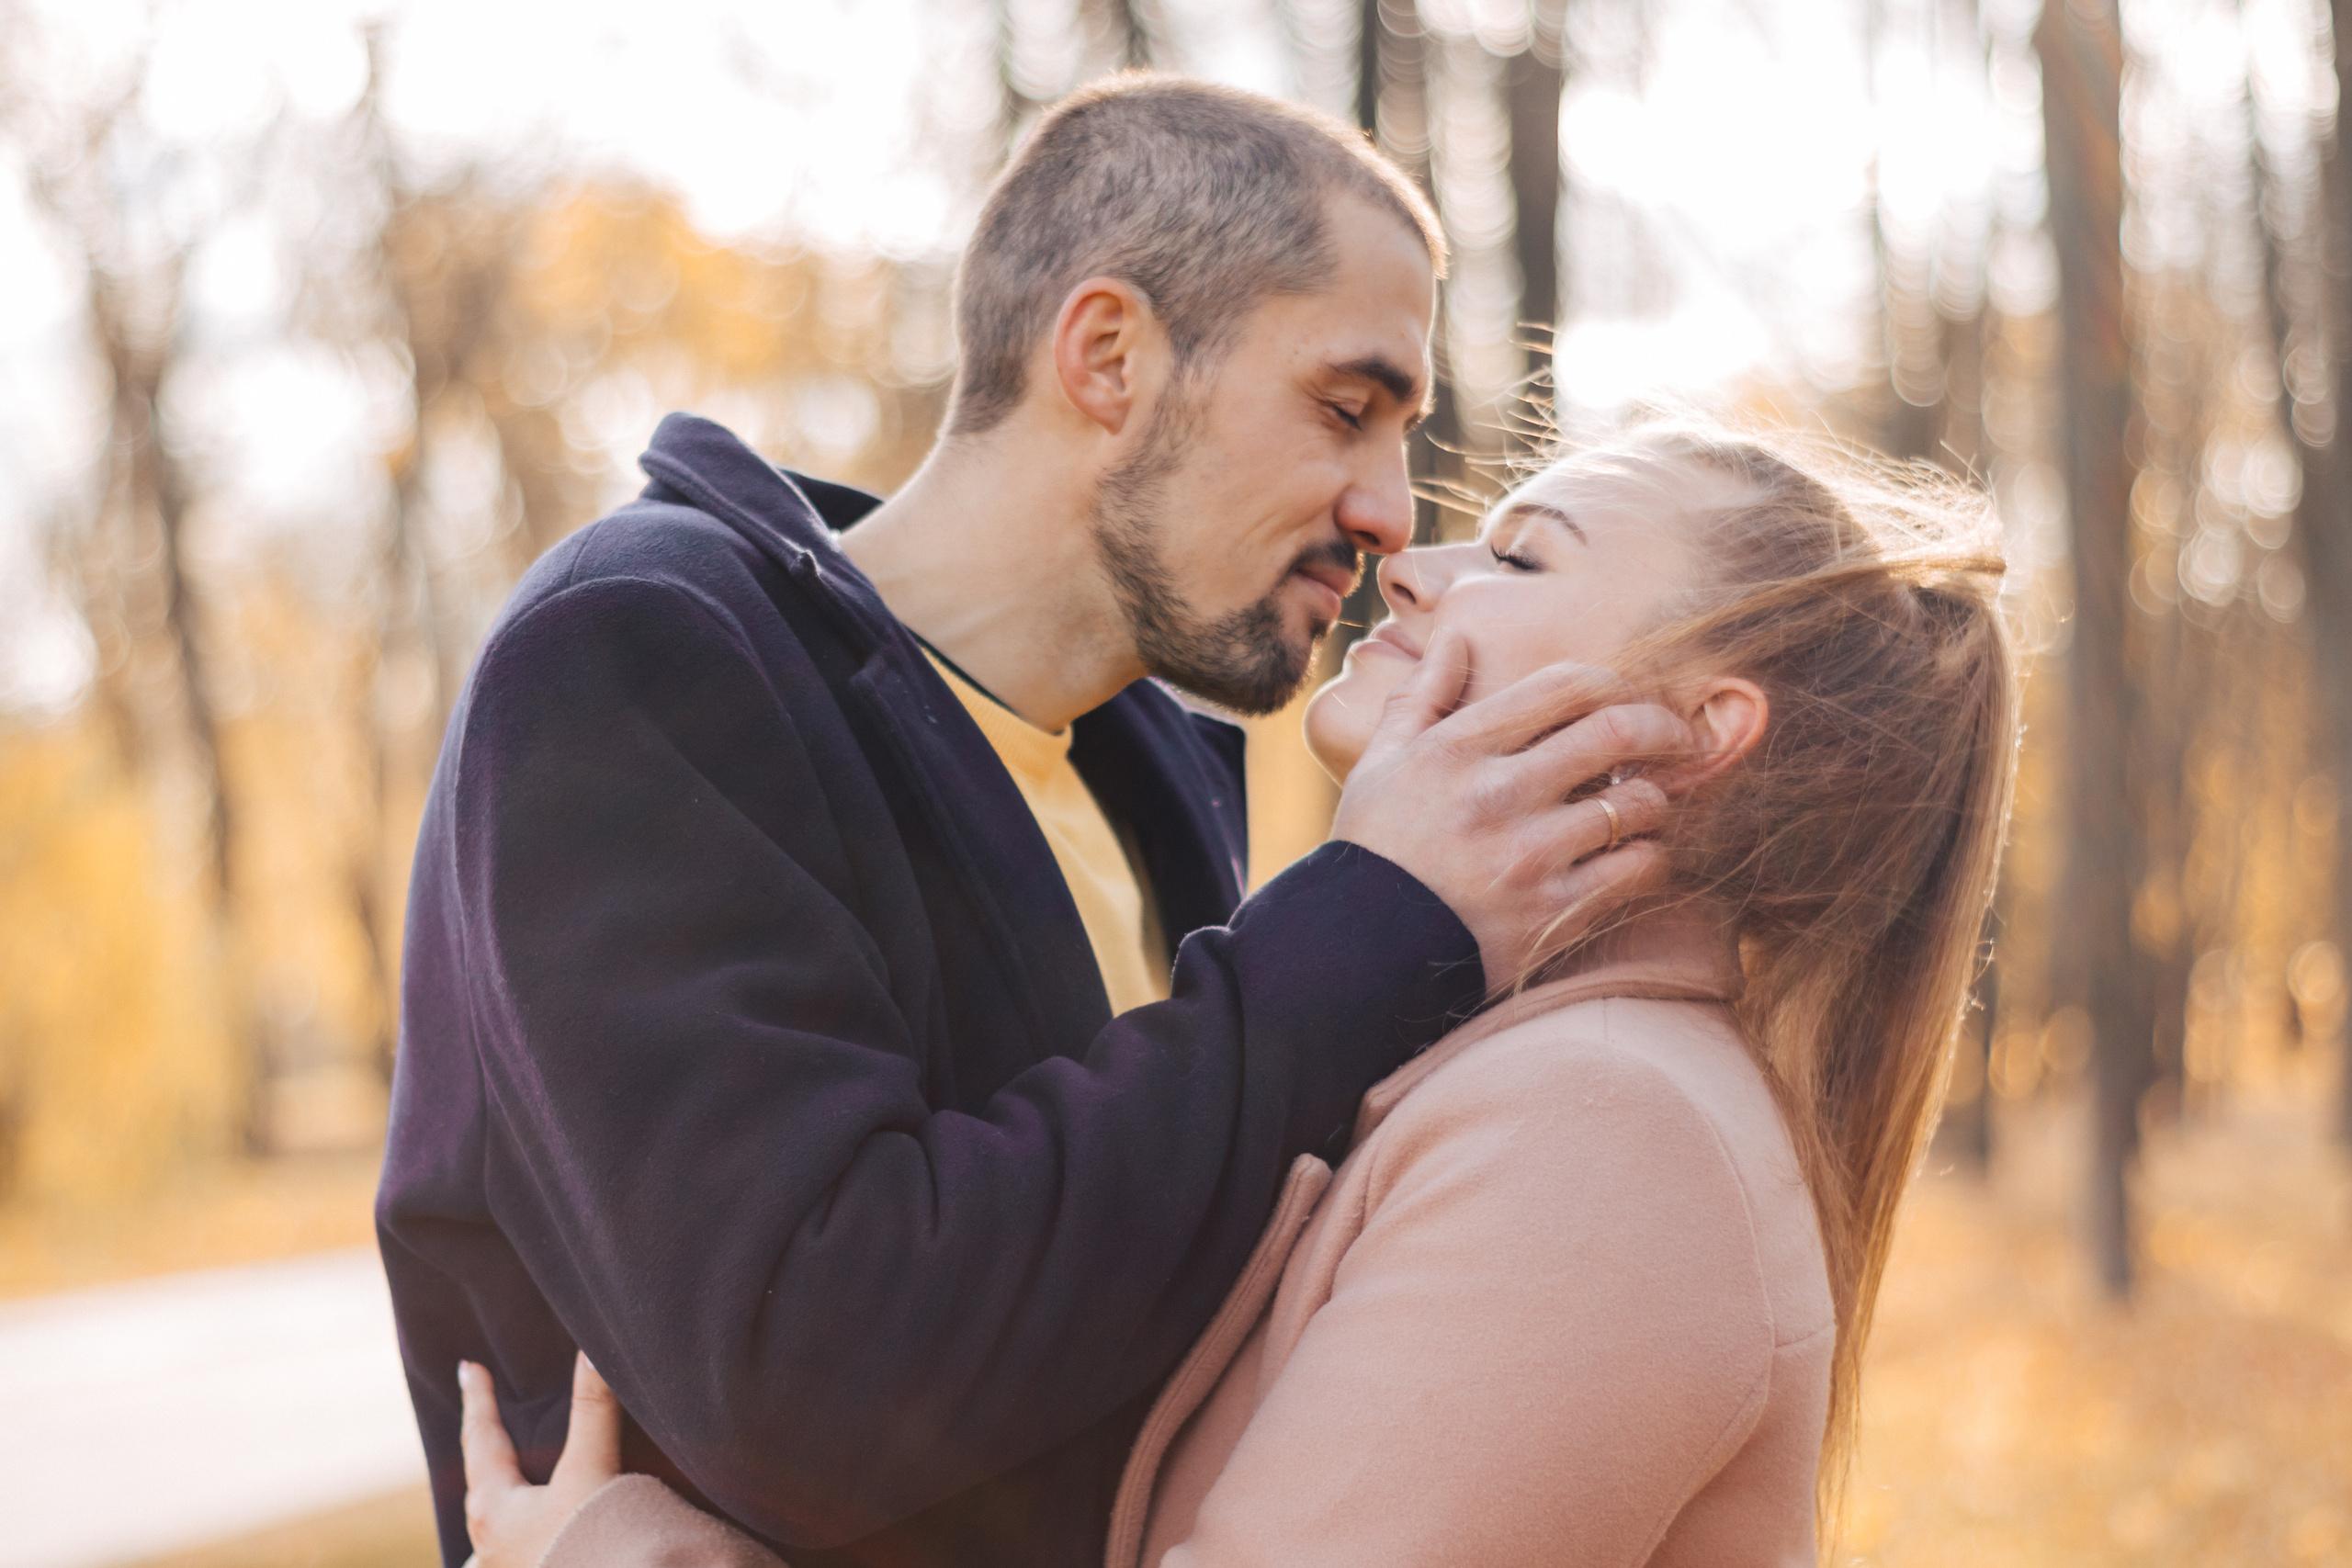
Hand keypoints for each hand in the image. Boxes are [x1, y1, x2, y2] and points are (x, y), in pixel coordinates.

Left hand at [460, 1352, 621, 1567]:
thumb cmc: (590, 1543)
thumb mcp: (594, 1471)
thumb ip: (594, 1408)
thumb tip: (593, 1347)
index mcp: (495, 1509)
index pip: (482, 1441)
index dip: (479, 1401)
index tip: (468, 1368)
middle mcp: (488, 1548)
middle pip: (477, 1492)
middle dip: (482, 1458)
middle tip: (483, 1429)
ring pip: (483, 1543)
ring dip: (490, 1520)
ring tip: (493, 1511)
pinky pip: (505, 1564)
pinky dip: (501, 1555)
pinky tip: (524, 1556)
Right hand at [1329, 628, 1688, 988]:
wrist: (1359, 953)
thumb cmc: (1375, 850)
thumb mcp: (1381, 763)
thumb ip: (1421, 696)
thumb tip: (1455, 639)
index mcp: (1457, 747)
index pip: (1566, 685)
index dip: (1615, 683)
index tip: (1630, 699)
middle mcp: (1497, 793)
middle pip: (1617, 731)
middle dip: (1665, 730)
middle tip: (1680, 740)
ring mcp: (1528, 854)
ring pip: (1639, 804)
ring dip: (1656, 802)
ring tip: (1646, 809)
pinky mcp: (1551, 911)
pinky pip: (1637, 869)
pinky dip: (1650, 858)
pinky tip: (1634, 857)